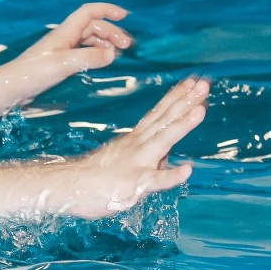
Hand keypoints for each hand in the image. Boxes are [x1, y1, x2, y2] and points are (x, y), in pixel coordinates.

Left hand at [5, 3, 134, 101]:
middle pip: (92, 27)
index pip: (89, 12)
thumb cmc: (34, 72)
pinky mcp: (58, 65)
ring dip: (105, 45)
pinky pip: (82, 54)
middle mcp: (64, 39)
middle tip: (128, 47)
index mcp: (65, 32)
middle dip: (112, 33)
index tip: (125, 16)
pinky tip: (101, 65)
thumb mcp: (65, 64)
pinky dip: (95, 56)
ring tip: (117, 56)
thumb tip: (112, 54)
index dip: (107, 10)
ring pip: (88, 41)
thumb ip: (89, 57)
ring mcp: (61, 51)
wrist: (12, 88)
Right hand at [68, 77, 208, 217]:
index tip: (193, 81)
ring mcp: (136, 163)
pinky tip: (187, 170)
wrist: (67, 188)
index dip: (177, 97)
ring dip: (182, 125)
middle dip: (185, 101)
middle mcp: (138, 145)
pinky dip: (171, 175)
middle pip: (164, 119)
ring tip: (200, 110)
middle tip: (204, 84)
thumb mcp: (126, 161)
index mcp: (136, 139)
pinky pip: (154, 181)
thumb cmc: (96, 178)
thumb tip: (170, 160)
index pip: (159, 113)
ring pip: (162, 141)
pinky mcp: (133, 184)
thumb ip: (149, 159)